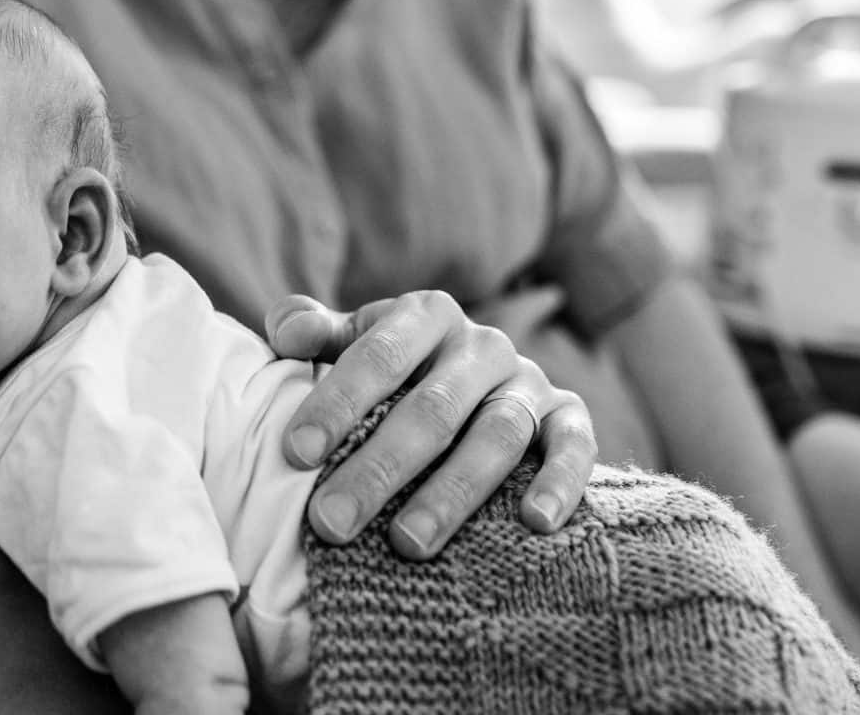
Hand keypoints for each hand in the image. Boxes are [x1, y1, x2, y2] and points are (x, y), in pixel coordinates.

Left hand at [265, 291, 594, 558]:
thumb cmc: (396, 369)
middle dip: (378, 468)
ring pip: (496, 436)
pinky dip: (561, 482)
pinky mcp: (568, 417)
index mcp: (425, 315)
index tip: (295, 454)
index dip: (336, 404)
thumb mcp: (353, 341)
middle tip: (331, 522)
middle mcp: (482, 344)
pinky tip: (534, 524)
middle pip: (431, 408)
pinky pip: (575, 447)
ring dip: (453, 493)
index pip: (378, 356)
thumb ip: (313, 332)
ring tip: (407, 544)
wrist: (480, 378)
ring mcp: (528, 381)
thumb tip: (284, 334)